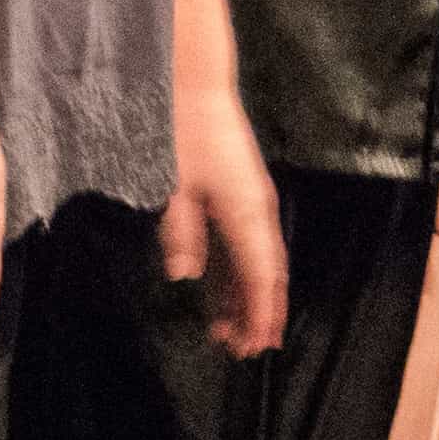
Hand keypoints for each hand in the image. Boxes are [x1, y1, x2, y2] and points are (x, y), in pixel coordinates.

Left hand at [159, 93, 286, 356]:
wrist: (195, 89)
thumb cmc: (182, 135)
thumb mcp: (174, 186)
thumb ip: (181, 233)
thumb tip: (185, 276)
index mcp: (247, 212)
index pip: (260, 274)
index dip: (261, 312)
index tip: (257, 345)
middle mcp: (257, 212)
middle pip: (264, 274)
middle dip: (258, 313)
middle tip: (246, 351)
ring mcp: (251, 205)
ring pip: (254, 264)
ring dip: (246, 298)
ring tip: (232, 334)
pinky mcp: (239, 198)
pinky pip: (243, 247)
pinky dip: (236, 275)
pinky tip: (222, 296)